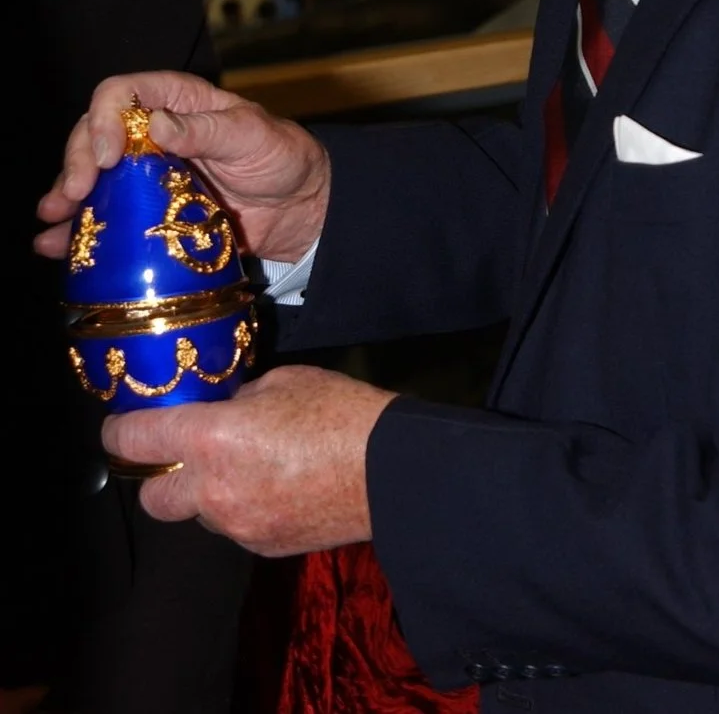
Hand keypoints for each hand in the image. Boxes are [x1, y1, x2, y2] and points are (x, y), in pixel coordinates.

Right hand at [36, 71, 329, 261]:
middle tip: (74, 193)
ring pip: (92, 175)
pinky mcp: (146, 210)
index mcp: (176, 100)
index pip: (123, 93)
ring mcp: (146, 173)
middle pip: (96, 133)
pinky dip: (77, 228)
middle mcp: (152, 132)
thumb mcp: (251, 135)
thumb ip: (206, 130)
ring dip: (67, 195)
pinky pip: (105, 214)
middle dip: (77, 160)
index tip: (107, 156)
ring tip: (52, 219)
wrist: (299, 207)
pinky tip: (54, 244)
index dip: (106, 118)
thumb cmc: (281, 157)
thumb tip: (157, 125)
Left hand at [101, 367, 394, 555]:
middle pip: (152, 498)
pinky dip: (244, 509)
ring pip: (198, 515)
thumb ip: (239, 398)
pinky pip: (236, 529)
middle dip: (160, 476)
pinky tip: (278, 487)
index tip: (120, 426)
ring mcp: (238, 525)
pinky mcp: (263, 547)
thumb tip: (224, 409)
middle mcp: (213, 489)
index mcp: (212, 437)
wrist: (390, 470)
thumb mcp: (282, 382)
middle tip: (184, 453)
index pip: (134, 440)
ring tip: (248, 467)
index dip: (118, 431)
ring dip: (207, 494)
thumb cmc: (340, 413)